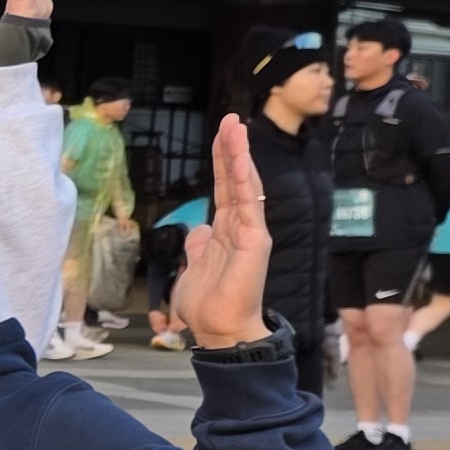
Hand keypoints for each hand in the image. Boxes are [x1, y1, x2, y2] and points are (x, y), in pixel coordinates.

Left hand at [170, 117, 271, 348]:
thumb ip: (198, 247)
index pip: (223, 189)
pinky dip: (243, 179)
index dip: (221, 162)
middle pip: (234, 180)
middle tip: (231, 119)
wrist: (221, 330)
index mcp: (225, 232)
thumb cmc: (209, 304)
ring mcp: (250, 232)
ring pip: (243, 185)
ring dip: (238, 155)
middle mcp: (241, 227)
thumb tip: (198, 230)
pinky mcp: (255, 240)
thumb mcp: (195, 268)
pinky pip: (248, 203)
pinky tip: (240, 158)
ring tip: (236, 126)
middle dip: (231, 149)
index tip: (221, 135)